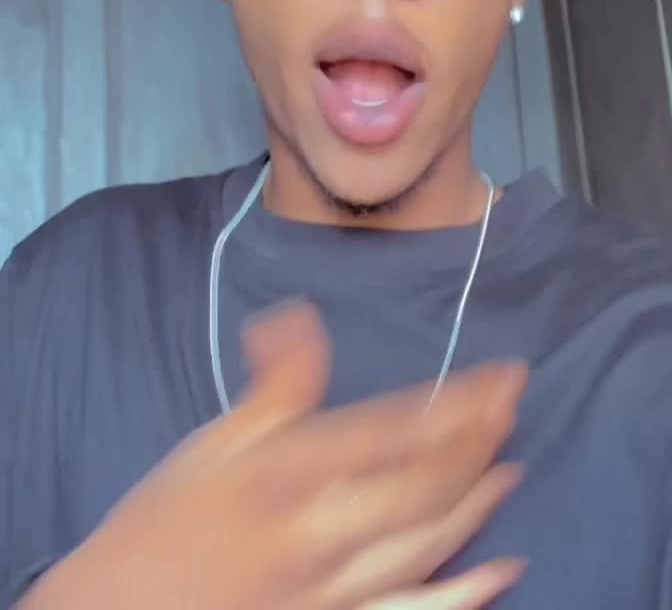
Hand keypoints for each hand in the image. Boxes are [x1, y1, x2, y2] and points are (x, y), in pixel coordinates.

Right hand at [28, 304, 526, 609]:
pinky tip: (501, 572)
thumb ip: (273, 385)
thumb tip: (300, 314)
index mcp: (290, 474)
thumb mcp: (212, 443)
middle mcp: (320, 533)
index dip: (458, 401)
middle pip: (425, 482)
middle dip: (479, 439)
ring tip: (511, 465)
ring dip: (478, 502)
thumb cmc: (163, 524)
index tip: (501, 375)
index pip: (396, 430)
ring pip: (427, 542)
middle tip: (517, 405)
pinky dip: (462, 596)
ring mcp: (332, 591)